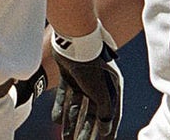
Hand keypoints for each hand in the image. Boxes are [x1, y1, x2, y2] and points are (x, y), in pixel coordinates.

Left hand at [50, 24, 122, 139]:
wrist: (76, 40)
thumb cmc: (93, 66)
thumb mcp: (102, 92)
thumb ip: (105, 113)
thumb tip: (105, 131)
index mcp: (112, 88)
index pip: (111, 115)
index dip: (107, 132)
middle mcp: (99, 85)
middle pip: (92, 114)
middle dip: (86, 131)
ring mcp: (83, 81)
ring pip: (78, 107)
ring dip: (72, 123)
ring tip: (66, 139)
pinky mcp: (69, 76)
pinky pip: (66, 96)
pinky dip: (61, 108)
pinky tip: (57, 121)